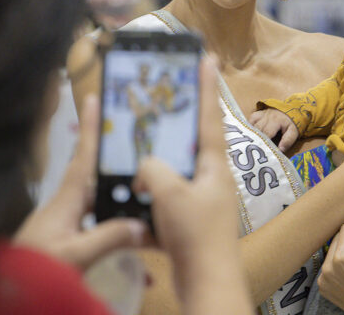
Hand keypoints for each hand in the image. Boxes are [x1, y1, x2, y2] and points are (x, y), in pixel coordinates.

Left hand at [14, 94, 146, 270]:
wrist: (9, 297)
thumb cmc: (36, 270)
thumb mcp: (75, 255)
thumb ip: (108, 238)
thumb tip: (140, 225)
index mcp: (65, 202)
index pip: (82, 157)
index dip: (90, 128)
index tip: (94, 98)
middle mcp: (65, 209)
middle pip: (100, 185)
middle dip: (124, 181)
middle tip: (148, 176)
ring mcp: (65, 228)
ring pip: (102, 215)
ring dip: (125, 222)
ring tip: (151, 229)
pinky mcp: (65, 246)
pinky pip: (98, 239)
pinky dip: (117, 249)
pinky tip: (138, 272)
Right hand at [133, 57, 249, 312]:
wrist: (206, 286)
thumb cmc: (195, 237)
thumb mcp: (169, 193)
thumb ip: (152, 168)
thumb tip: (145, 167)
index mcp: (213, 166)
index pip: (208, 116)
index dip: (205, 85)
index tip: (206, 57)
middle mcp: (211, 179)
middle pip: (189, 142)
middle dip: (173, 123)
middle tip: (160, 98)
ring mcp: (201, 202)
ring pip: (173, 172)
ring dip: (155, 163)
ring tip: (135, 148)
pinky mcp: (188, 223)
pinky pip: (165, 200)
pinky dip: (148, 197)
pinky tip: (129, 196)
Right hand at [249, 109, 298, 151]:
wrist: (292, 108)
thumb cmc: (292, 121)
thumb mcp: (294, 131)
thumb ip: (288, 140)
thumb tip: (280, 150)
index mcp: (275, 121)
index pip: (266, 133)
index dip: (263, 142)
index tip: (261, 151)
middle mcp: (267, 117)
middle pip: (257, 129)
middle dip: (255, 139)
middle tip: (253, 149)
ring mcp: (262, 114)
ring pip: (252, 124)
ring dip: (250, 133)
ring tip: (248, 143)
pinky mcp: (259, 113)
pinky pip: (250, 119)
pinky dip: (248, 126)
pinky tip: (248, 134)